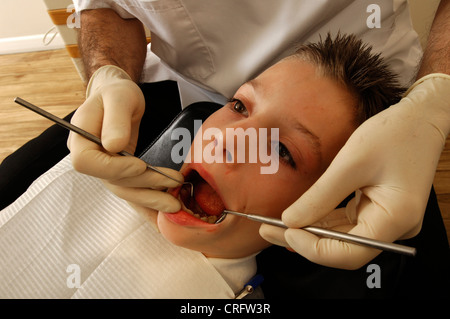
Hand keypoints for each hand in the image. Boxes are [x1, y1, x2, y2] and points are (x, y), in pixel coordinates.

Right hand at [68, 65, 181, 213]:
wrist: (119, 97)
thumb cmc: (117, 93)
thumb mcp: (119, 97)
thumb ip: (115, 120)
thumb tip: (114, 146)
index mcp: (80, 139)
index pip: (87, 162)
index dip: (113, 168)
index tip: (140, 165)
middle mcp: (90, 158)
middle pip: (112, 181)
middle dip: (144, 187)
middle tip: (172, 190)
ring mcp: (105, 168)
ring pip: (125, 189)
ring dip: (150, 199)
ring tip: (175, 205)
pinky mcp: (120, 172)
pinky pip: (133, 189)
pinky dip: (148, 201)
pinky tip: (163, 211)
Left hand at [260, 74, 449, 269]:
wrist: (420, 119)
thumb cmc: (393, 134)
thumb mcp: (350, 163)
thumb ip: (320, 197)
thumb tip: (289, 221)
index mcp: (395, 218)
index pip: (349, 253)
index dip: (312, 248)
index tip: (283, 232)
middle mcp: (394, 227)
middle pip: (343, 249)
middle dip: (304, 241)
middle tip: (268, 230)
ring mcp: (386, 220)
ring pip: (341, 238)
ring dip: (309, 232)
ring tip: (275, 225)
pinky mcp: (378, 211)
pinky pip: (346, 224)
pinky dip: (322, 221)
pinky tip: (298, 217)